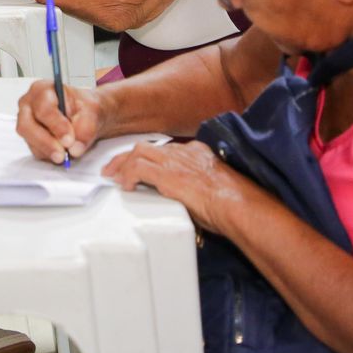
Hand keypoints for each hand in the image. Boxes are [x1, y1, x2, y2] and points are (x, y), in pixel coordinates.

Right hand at [16, 79, 103, 162]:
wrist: (85, 115)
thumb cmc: (85, 107)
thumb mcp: (93, 111)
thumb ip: (86, 128)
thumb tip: (75, 148)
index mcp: (42, 89)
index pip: (43, 108)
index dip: (56, 125)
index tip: (69, 139)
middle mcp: (29, 104)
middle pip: (27, 125)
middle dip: (46, 142)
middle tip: (63, 154)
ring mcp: (26, 121)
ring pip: (29, 140)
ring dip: (47, 151)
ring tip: (65, 156)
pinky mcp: (29, 137)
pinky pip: (34, 149)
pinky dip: (48, 155)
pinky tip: (61, 152)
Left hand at [104, 140, 255, 233]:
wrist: (239, 204)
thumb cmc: (233, 203)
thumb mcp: (215, 188)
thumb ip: (198, 187)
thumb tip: (189, 201)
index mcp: (197, 152)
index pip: (165, 149)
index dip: (148, 158)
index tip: (139, 167)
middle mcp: (184, 152)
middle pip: (147, 148)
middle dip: (127, 158)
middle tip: (115, 170)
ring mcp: (175, 161)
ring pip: (138, 153)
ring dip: (122, 165)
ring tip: (114, 177)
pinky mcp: (168, 174)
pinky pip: (138, 168)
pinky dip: (128, 175)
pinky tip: (126, 186)